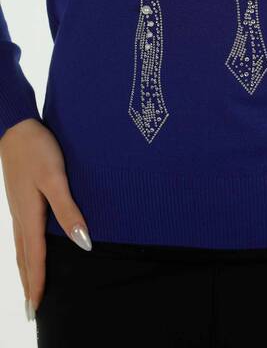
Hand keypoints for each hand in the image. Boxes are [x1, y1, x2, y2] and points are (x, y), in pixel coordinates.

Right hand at [0, 118, 91, 318]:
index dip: (37, 282)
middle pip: (24, 256)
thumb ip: (68, 210)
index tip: (36, 307)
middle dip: (28, 282)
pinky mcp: (19, 196)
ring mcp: (17, 206)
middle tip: (31, 307)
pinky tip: (28, 245)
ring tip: (29, 284)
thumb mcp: (56, 179)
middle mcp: (20, 215)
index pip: (35, 257)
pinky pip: (21, 232)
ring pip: (20, 245)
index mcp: (29, 215)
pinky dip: (24, 248)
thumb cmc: (38, 150)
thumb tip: (82, 243)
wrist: (16, 127)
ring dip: (25, 267)